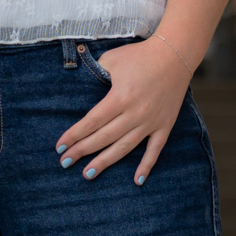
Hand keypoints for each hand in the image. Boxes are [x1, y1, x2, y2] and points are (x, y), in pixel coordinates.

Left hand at [56, 38, 190, 185]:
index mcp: (120, 97)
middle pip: (103, 138)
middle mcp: (135, 113)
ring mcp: (151, 121)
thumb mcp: (111, 59)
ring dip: (105, 162)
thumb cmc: (139, 56)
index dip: (74, 135)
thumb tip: (81, 89)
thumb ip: (95, 75)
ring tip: (87, 173)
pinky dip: (146, 166)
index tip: (60, 147)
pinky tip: (137, 181)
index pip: (91, 122)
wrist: (175, 55)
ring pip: (124, 148)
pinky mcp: (165, 125)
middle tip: (65, 162)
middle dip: (82, 151)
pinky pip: (155, 150)